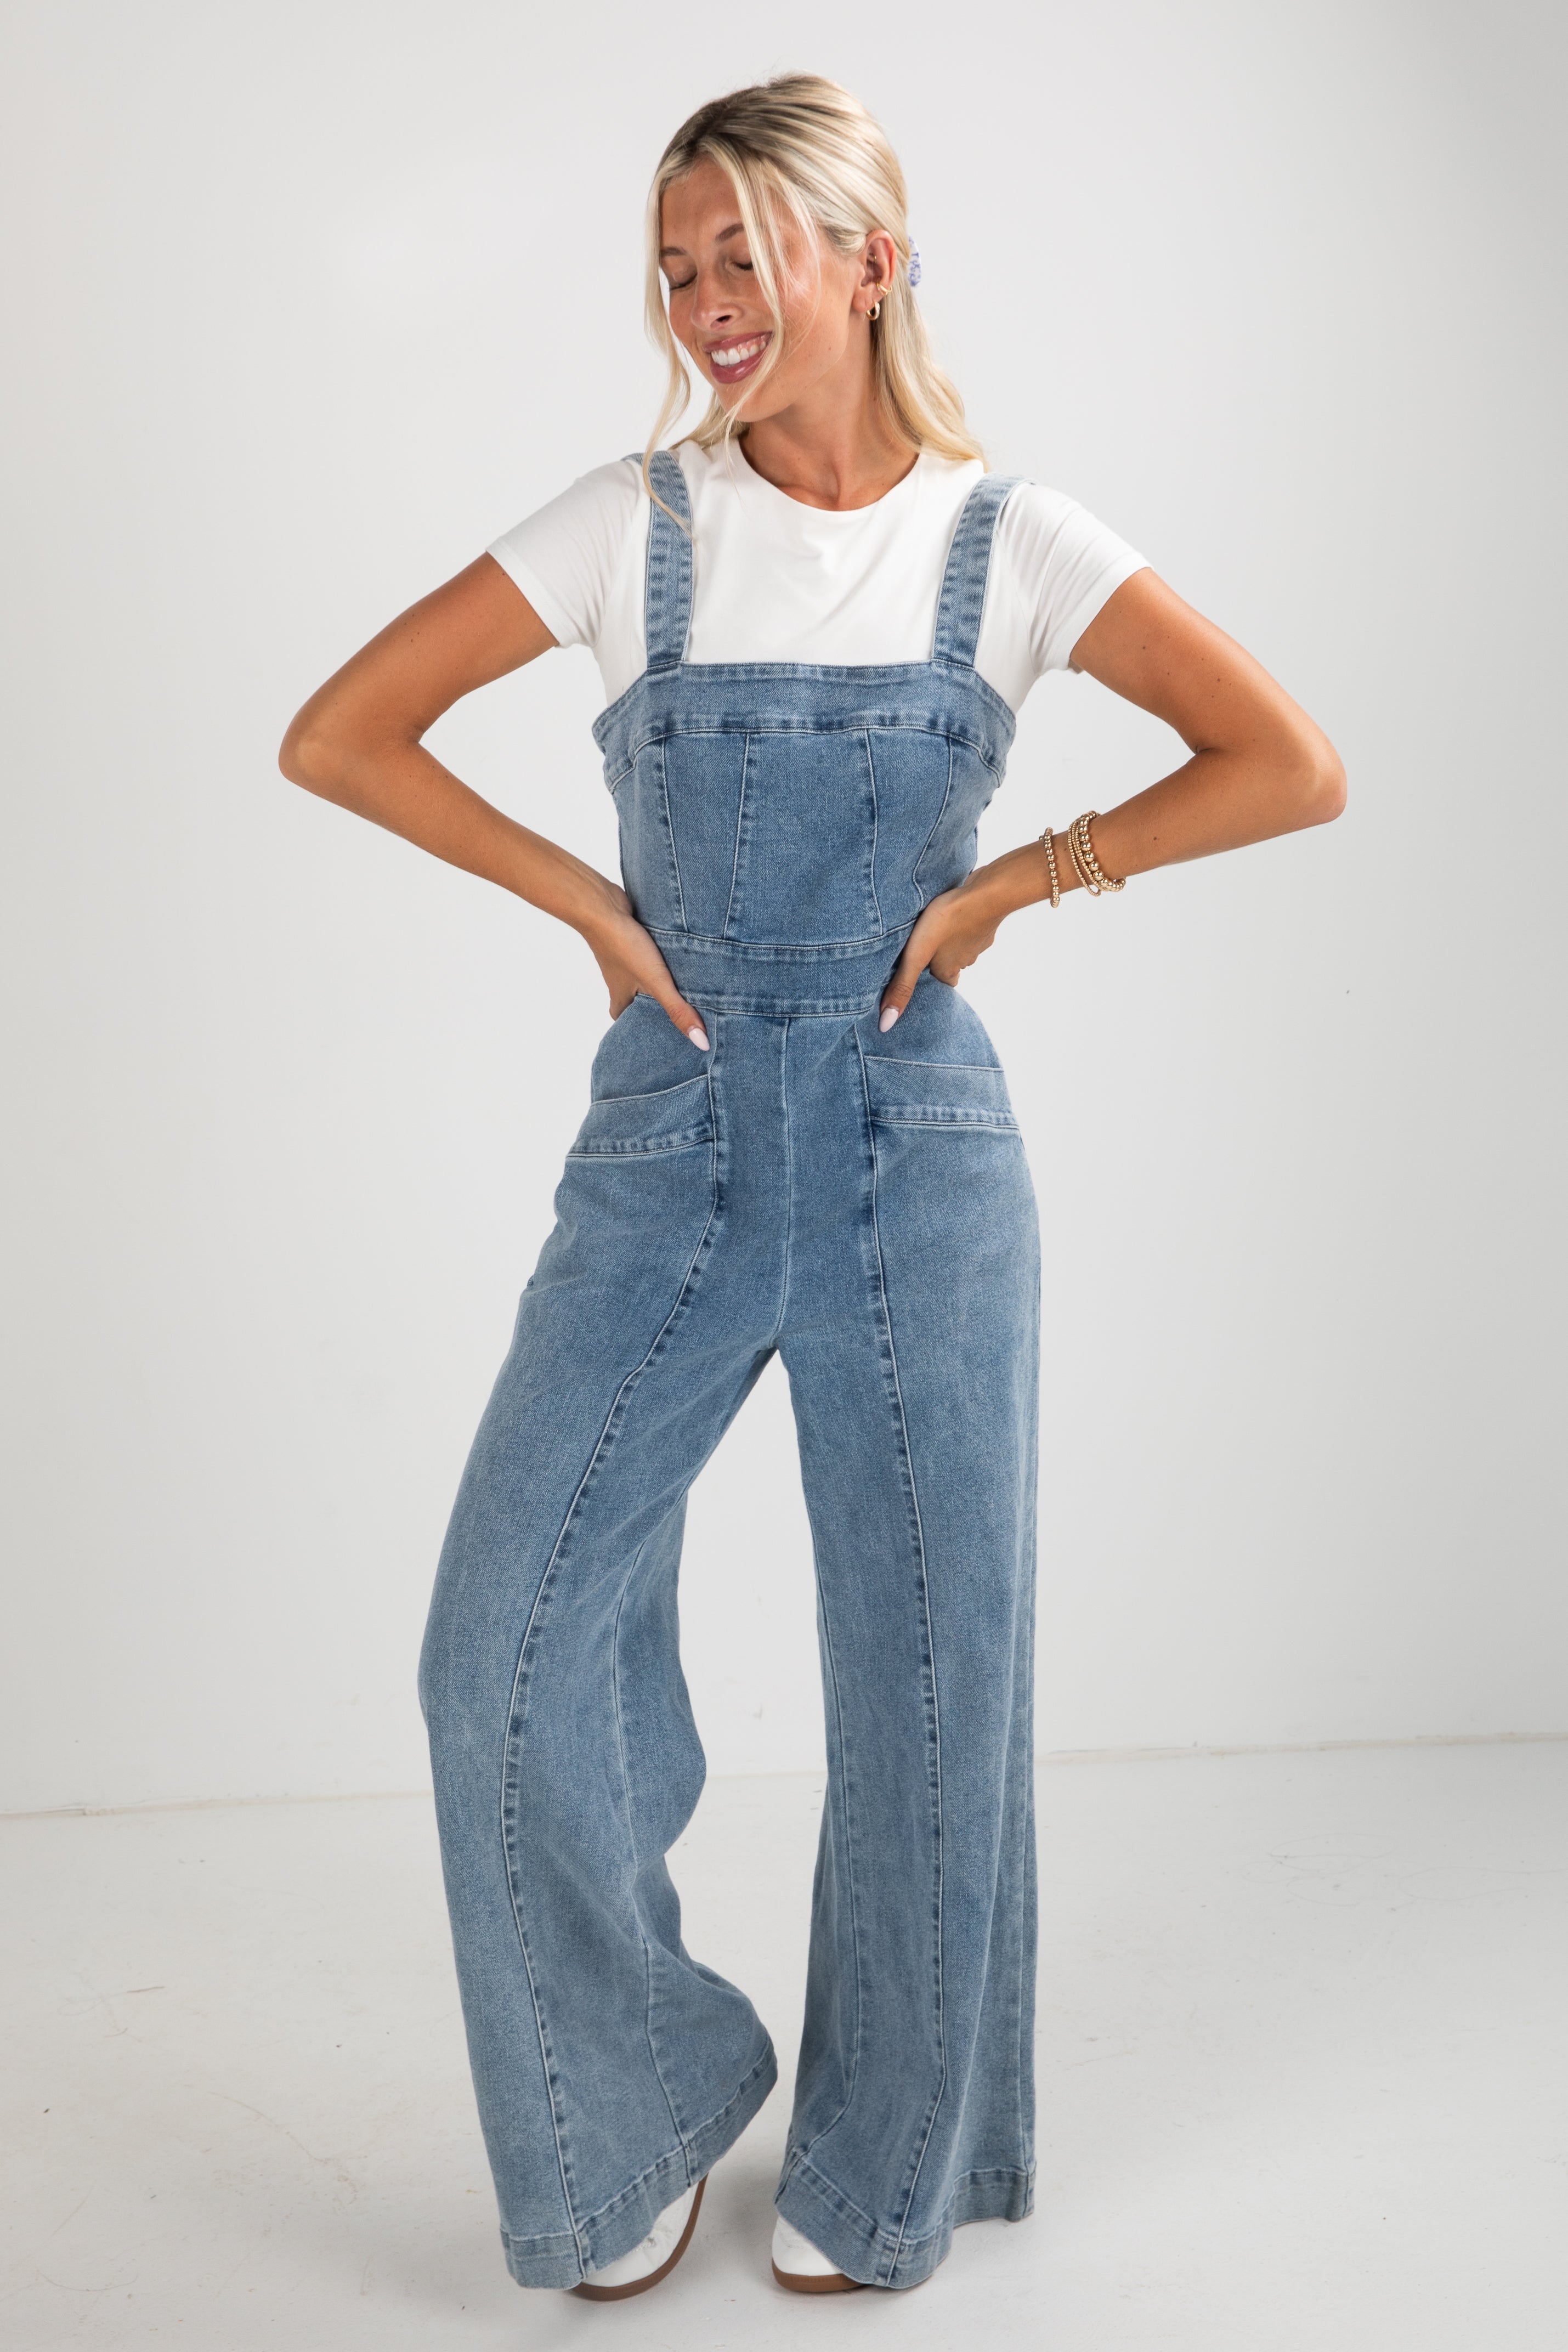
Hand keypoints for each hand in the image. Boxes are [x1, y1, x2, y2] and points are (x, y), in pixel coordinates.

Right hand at [579, 880, 710, 1050]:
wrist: (601, 905)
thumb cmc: (623, 946)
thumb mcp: (656, 983)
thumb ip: (678, 1010)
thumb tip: (701, 1043)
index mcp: (620, 997)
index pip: (625, 1020)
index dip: (638, 1028)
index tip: (656, 1033)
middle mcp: (620, 979)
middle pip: (636, 998)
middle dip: (654, 1004)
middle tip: (679, 1010)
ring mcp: (624, 958)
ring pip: (643, 975)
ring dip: (659, 979)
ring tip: (686, 984)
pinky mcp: (631, 938)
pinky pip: (647, 954)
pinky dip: (659, 957)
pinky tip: (677, 954)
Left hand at [877, 863, 1015, 1030]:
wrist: (986, 893)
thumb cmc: (948, 921)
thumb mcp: (916, 955)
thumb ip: (902, 986)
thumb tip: (886, 1025)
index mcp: (949, 971)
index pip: (939, 984)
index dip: (927, 979)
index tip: (917, 973)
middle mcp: (966, 959)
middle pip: (949, 964)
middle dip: (936, 958)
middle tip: (921, 947)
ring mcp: (978, 939)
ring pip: (960, 944)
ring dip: (948, 938)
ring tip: (932, 927)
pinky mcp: (984, 919)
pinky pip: (970, 924)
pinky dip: (961, 921)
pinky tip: (953, 910)